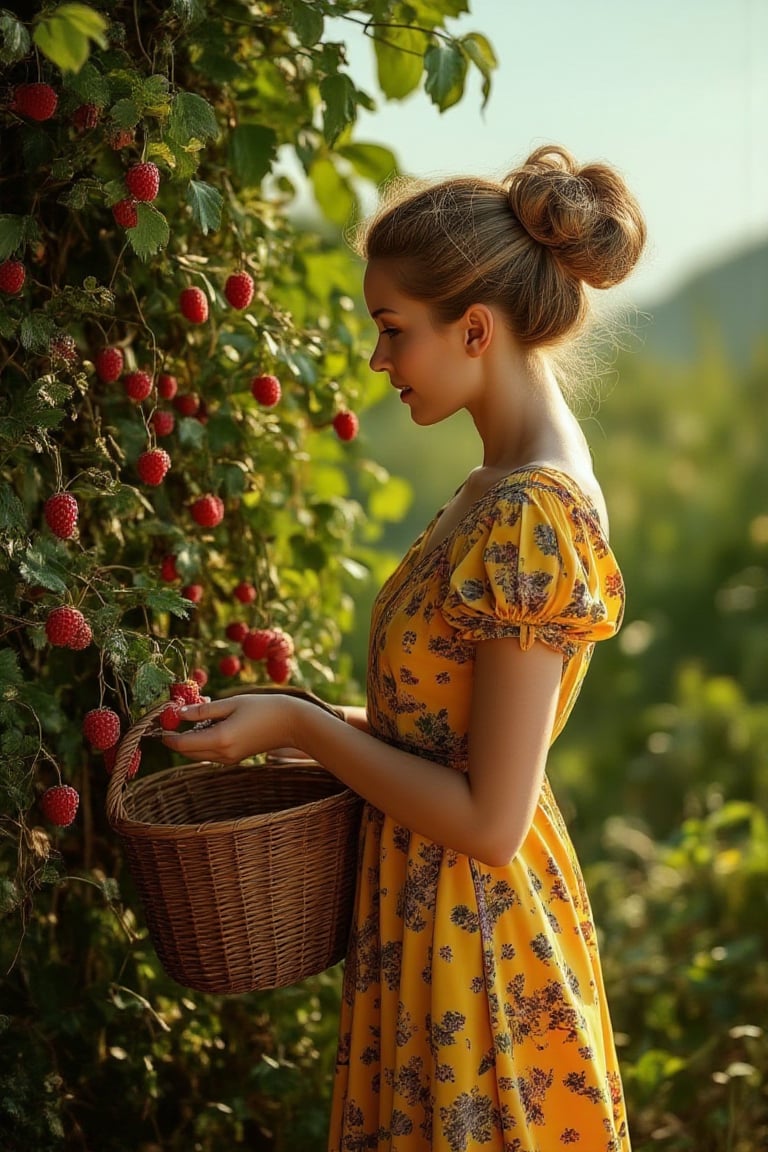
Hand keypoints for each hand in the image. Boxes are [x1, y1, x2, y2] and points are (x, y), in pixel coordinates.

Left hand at [162, 693, 297, 764]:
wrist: (292, 724)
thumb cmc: (264, 708)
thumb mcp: (232, 703)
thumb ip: (203, 710)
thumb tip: (179, 713)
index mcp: (220, 740)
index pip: (182, 744)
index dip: (167, 735)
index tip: (158, 722)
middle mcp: (222, 754)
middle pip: (187, 752)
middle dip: (175, 738)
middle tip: (170, 718)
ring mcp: (229, 759)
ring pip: (197, 753)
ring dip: (189, 739)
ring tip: (192, 716)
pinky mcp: (235, 758)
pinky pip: (209, 753)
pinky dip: (202, 741)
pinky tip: (209, 723)